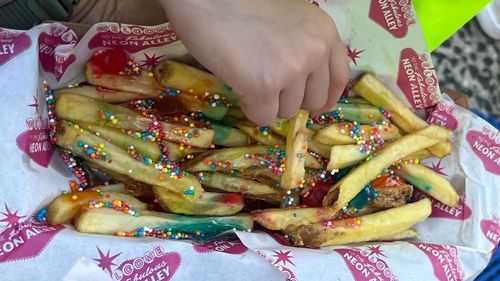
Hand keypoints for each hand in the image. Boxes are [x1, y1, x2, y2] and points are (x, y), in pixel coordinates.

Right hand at [160, 0, 349, 124]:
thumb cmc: (243, 5)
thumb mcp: (292, 20)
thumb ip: (306, 48)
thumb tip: (306, 90)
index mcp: (325, 33)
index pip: (339, 79)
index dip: (325, 96)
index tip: (313, 105)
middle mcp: (315, 51)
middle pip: (313, 102)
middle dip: (291, 99)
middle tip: (269, 85)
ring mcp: (291, 69)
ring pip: (287, 112)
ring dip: (268, 102)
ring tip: (249, 75)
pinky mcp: (264, 86)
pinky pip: (263, 117)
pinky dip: (250, 107)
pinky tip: (239, 84)